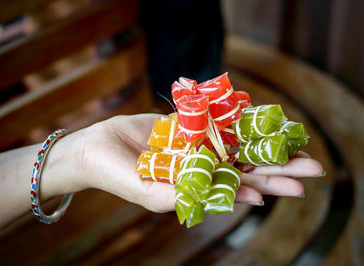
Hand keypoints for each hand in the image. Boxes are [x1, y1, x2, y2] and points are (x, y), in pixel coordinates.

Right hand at [77, 114, 324, 211]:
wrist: (96, 149)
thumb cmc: (120, 176)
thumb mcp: (155, 195)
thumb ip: (192, 196)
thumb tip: (243, 198)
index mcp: (197, 187)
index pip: (240, 188)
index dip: (269, 186)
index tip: (297, 185)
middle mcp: (200, 167)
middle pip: (247, 166)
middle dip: (278, 167)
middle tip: (312, 167)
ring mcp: (194, 144)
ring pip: (236, 143)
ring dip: (264, 144)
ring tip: (295, 143)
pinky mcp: (185, 125)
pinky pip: (216, 120)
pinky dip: (237, 120)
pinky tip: (260, 119)